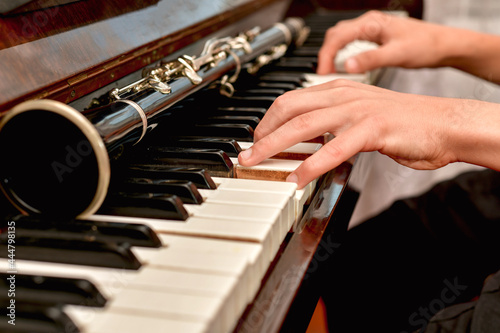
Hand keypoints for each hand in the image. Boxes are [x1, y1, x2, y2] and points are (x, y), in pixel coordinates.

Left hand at [237, 79, 493, 188]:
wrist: (444, 123)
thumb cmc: (403, 124)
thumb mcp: (360, 117)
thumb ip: (333, 124)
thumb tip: (308, 143)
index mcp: (339, 91)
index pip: (292, 100)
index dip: (268, 119)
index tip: (256, 138)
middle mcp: (344, 96)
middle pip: (289, 110)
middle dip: (262, 133)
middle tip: (247, 154)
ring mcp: (357, 111)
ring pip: (304, 126)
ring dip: (275, 146)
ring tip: (258, 163)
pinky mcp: (372, 129)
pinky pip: (333, 148)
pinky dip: (311, 164)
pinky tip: (298, 178)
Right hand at [317, 11, 452, 73]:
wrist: (445, 45)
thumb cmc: (426, 46)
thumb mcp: (396, 55)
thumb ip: (370, 60)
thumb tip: (347, 66)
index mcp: (371, 24)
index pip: (337, 38)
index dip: (326, 57)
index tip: (322, 74)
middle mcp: (369, 24)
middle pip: (335, 36)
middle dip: (326, 55)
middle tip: (323, 75)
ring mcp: (372, 30)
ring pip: (341, 39)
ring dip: (333, 55)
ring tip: (330, 73)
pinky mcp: (375, 38)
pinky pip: (351, 43)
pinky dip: (342, 55)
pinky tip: (345, 66)